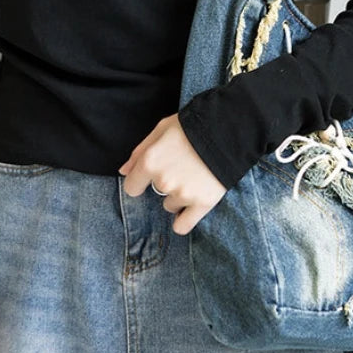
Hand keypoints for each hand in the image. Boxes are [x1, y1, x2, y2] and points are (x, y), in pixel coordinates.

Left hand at [118, 114, 227, 234]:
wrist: (228, 130)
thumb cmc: (192, 126)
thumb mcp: (161, 129)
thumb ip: (139, 152)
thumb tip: (124, 172)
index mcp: (150, 161)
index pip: (132, 188)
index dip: (140, 181)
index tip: (151, 176)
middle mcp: (163, 181)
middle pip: (155, 195)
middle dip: (166, 183)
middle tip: (183, 167)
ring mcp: (183, 194)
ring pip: (171, 206)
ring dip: (179, 196)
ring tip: (195, 178)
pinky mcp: (202, 203)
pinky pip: (183, 226)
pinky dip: (184, 220)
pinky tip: (191, 208)